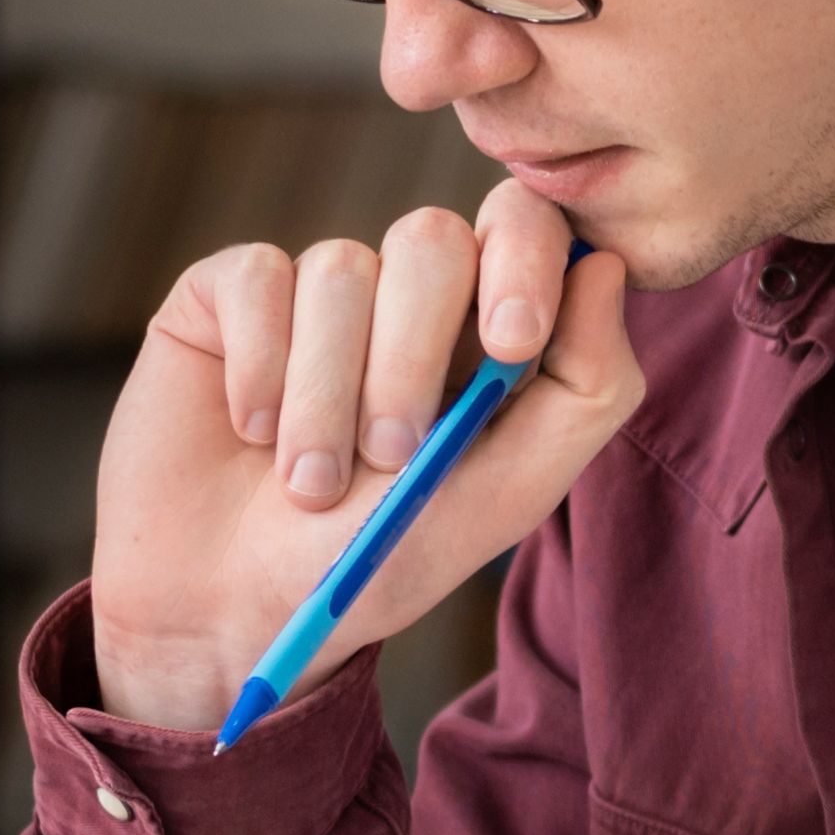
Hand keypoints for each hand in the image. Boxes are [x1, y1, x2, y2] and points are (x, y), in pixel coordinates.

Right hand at [85, 179, 639, 733]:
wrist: (236, 609)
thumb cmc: (376, 559)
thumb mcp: (503, 496)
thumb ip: (583, 390)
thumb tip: (606, 266)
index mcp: (483, 325)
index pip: (525, 226)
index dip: (526, 260)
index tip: (514, 342)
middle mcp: (402, 292)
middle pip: (431, 240)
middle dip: (412, 357)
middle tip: (391, 455)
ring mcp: (315, 287)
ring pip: (339, 270)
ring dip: (326, 397)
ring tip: (310, 484)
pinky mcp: (228, 293)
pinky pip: (257, 278)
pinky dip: (260, 371)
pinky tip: (251, 431)